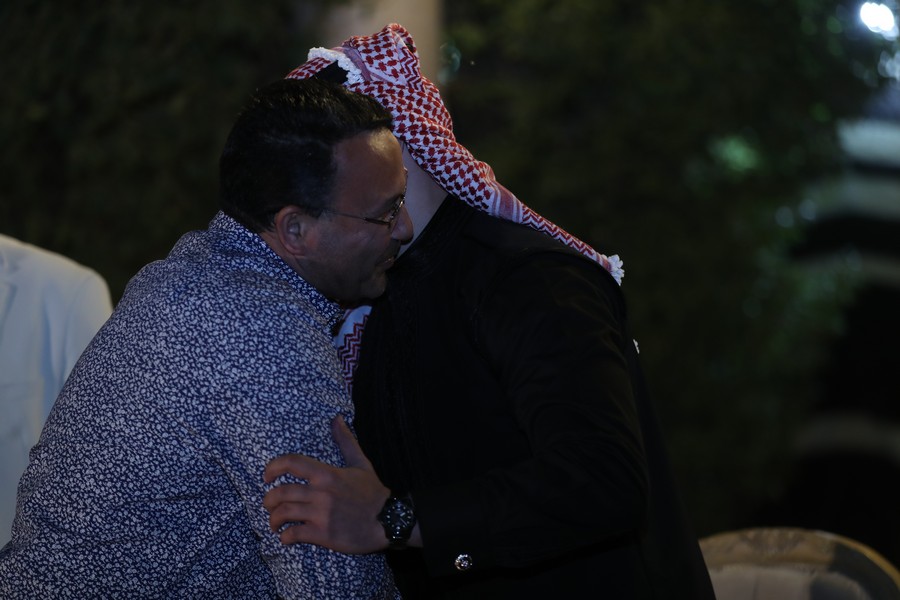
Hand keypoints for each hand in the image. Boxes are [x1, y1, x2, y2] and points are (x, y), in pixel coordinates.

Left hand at [263, 415, 390, 553]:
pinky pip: (294, 534)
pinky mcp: (324, 535)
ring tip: (275, 523)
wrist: (389, 521)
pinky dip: (285, 537)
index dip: (273, 467)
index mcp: (327, 474)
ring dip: (273, 519)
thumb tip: (337, 419)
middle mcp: (322, 493)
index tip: (266, 475)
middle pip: (281, 492)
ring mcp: (322, 514)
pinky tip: (286, 537)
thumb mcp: (361, 464)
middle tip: (269, 504)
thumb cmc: (373, 493)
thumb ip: (346, 441)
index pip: (292, 462)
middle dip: (269, 499)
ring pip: (283, 513)